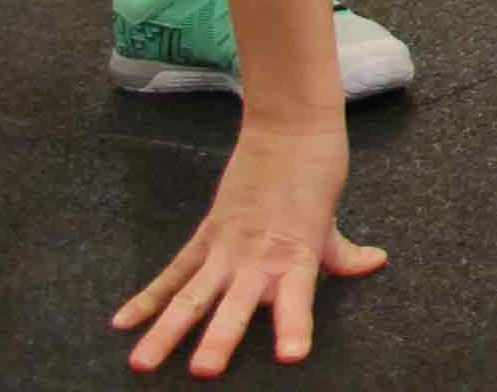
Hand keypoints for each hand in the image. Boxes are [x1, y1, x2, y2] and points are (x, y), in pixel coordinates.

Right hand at [113, 121, 381, 377]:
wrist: (289, 128)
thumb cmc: (316, 173)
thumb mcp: (332, 218)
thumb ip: (343, 254)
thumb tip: (374, 262)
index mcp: (298, 254)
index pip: (297, 297)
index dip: (293, 325)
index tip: (290, 356)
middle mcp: (259, 255)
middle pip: (235, 303)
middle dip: (218, 338)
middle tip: (203, 371)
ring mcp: (227, 246)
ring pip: (192, 295)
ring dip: (166, 330)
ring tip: (142, 362)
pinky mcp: (206, 234)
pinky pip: (173, 272)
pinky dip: (147, 298)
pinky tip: (122, 323)